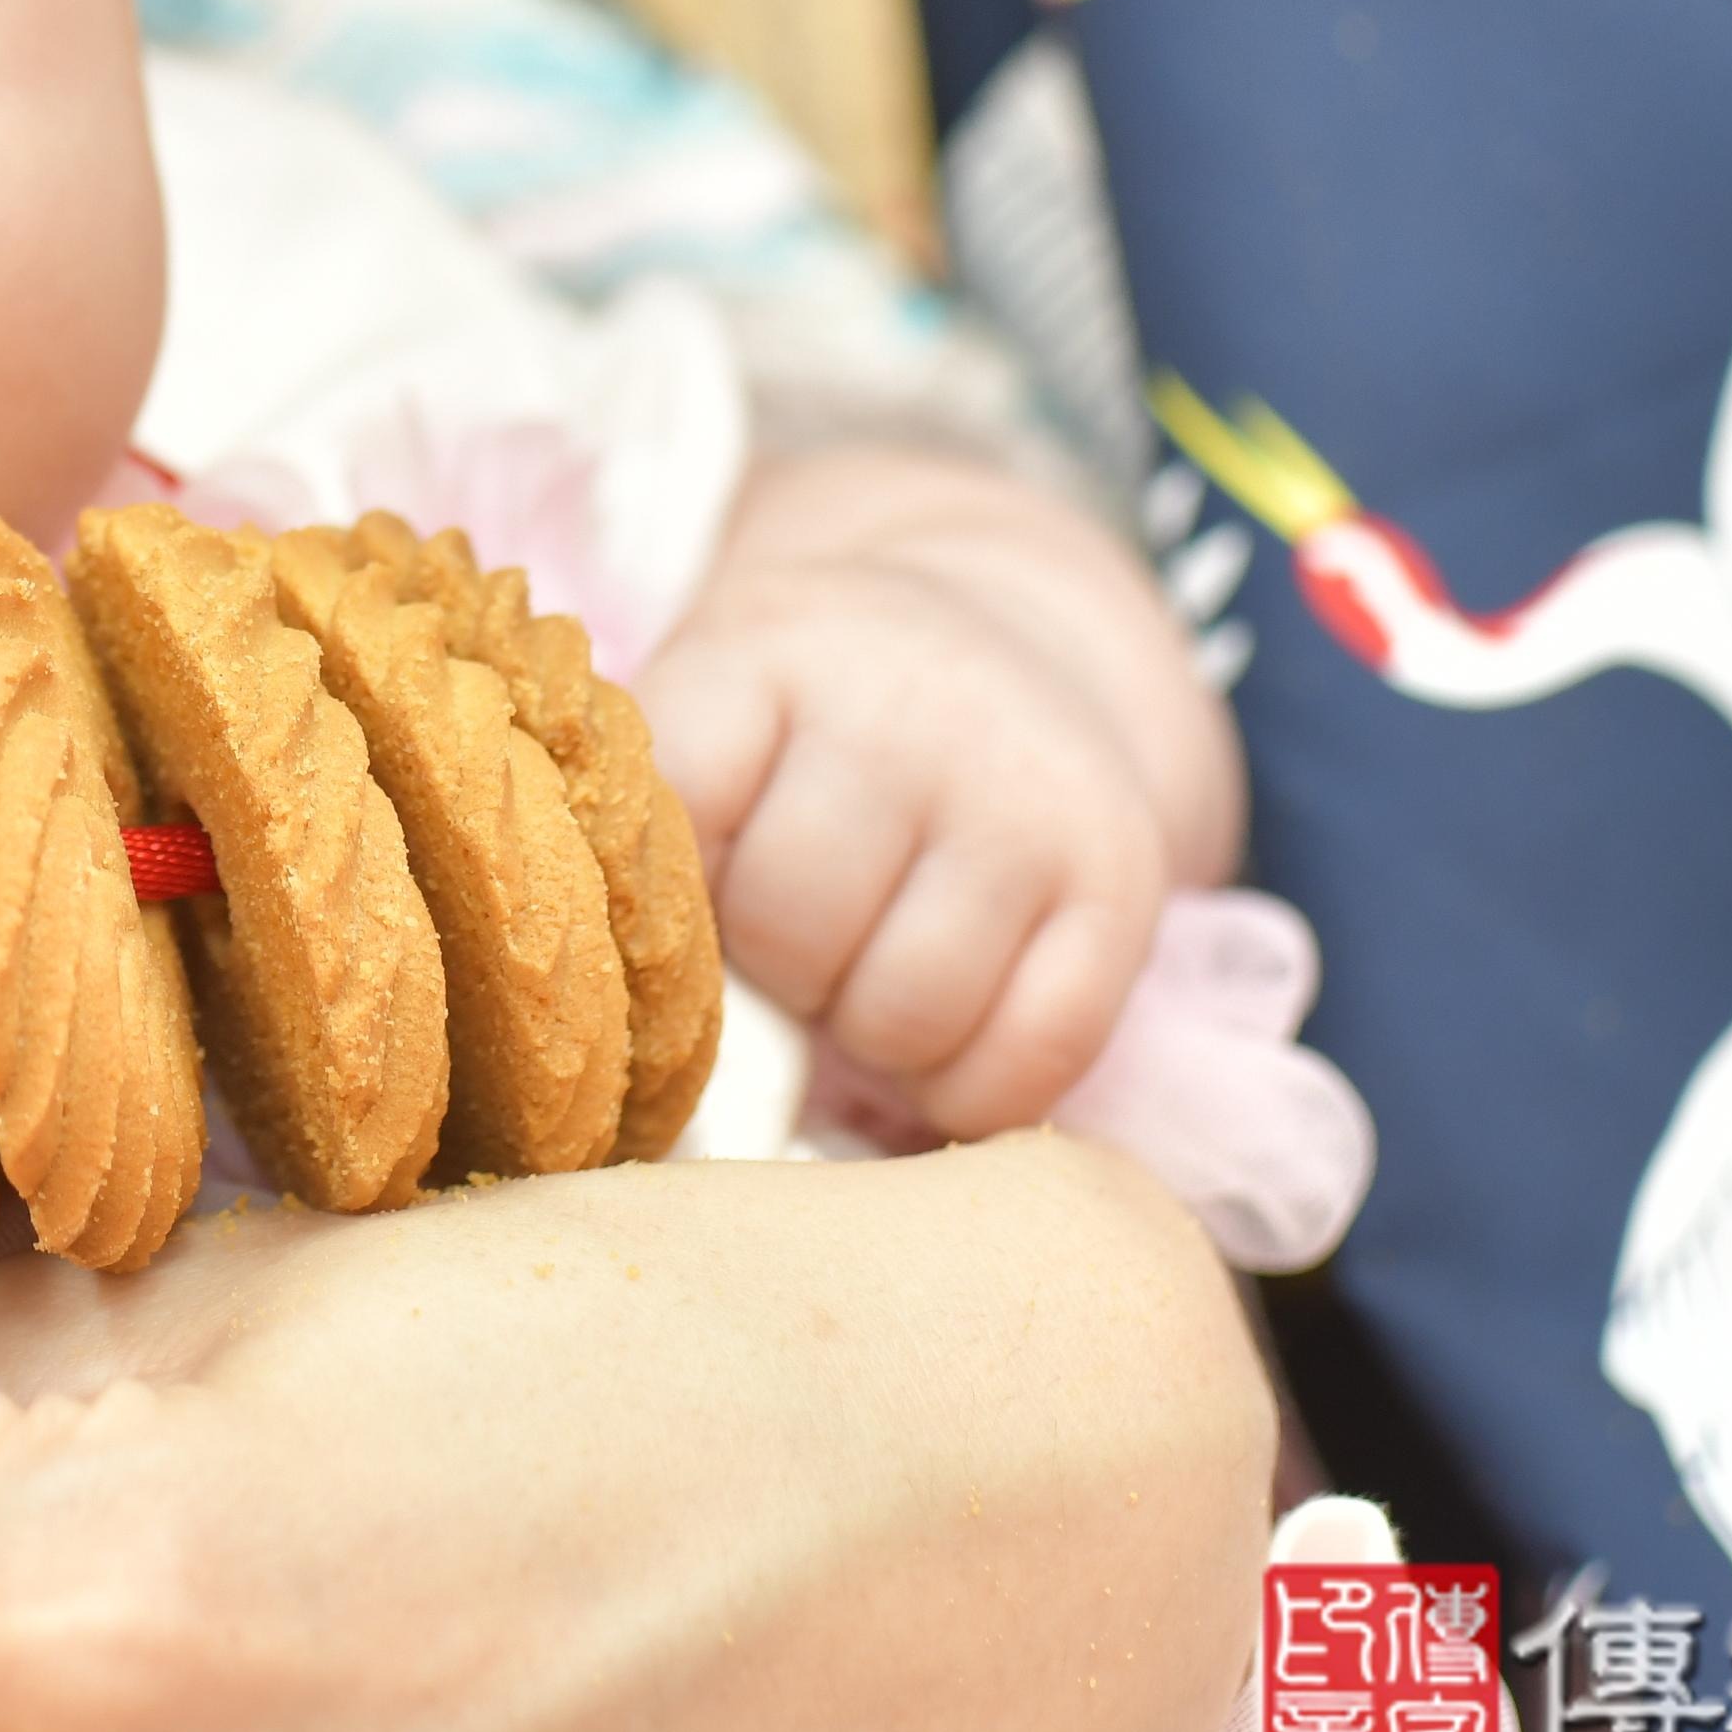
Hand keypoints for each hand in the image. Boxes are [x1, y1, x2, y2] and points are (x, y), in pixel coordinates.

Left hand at [641, 438, 1237, 1138]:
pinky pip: (1027, 1063)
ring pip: (905, 1016)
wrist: (1001, 640)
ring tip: (873, 966)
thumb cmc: (805, 733)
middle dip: (779, 968)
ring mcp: (1027, 792)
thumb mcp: (710, 712)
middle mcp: (910, 703)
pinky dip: (970, 1090)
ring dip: (872, 1038)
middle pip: (790, 932)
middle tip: (802, 932)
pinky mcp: (1120, 880)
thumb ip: (641, 833)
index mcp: (768, 648)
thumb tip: (610, 1017)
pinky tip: (949, 1029)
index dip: (673, 896)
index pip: (677, 824)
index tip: (702, 878)